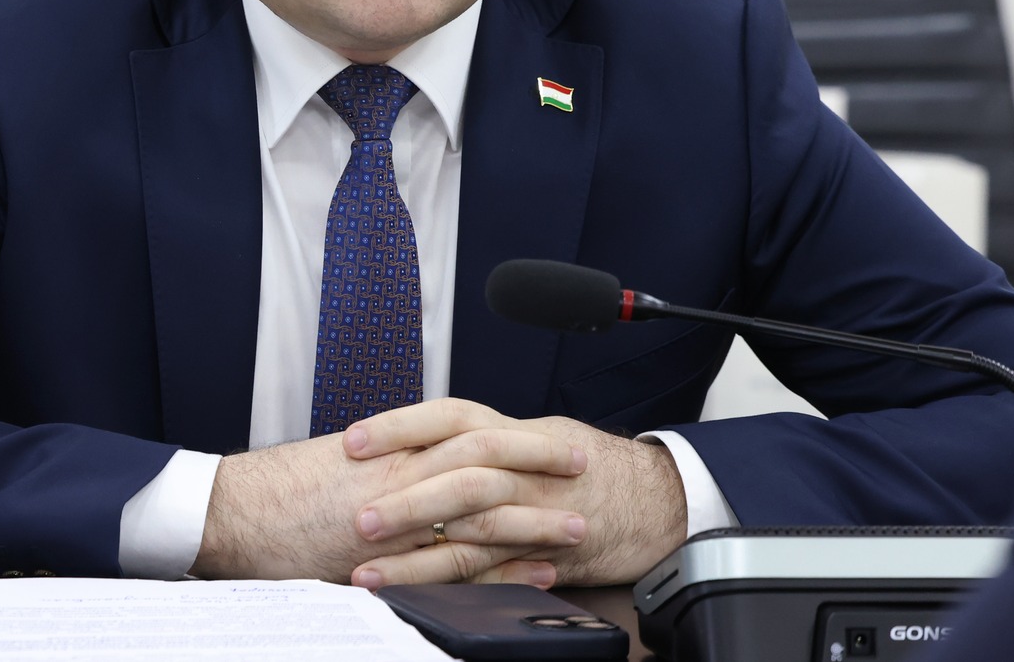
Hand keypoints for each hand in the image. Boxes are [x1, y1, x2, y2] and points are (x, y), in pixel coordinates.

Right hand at [190, 415, 588, 583]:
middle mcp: (401, 468)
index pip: (470, 427)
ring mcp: (396, 513)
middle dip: (539, 461)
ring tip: (575, 527)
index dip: (517, 434)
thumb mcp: (344, 466)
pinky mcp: (388, 557)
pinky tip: (533, 574)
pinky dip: (501, 568)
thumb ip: (389, 466)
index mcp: (393, 443)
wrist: (233, 510)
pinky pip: (456, 560)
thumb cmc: (281, 491)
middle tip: (582, 467)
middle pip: (488, 455)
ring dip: (534, 518)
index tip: (554, 442)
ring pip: (482, 507)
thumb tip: (421, 470)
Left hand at [344, 401, 687, 588]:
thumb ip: (485, 438)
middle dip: (405, 497)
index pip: (452, 416)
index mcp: (516, 431)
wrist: (658, 501)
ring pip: (470, 532)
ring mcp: (536, 516)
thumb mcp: (539, 436)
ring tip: (367, 573)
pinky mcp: (544, 558)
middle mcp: (524, 470)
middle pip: (460, 475)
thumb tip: (423, 438)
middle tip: (356, 517)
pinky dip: (452, 586)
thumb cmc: (593, 466)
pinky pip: (492, 575)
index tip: (355, 440)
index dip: (403, 426)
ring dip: (415, 555)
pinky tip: (415, 597)